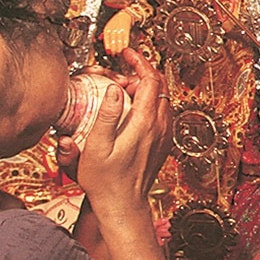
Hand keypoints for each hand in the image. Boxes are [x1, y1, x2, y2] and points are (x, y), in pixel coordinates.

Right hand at [54, 48, 170, 222]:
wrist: (123, 205)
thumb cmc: (106, 181)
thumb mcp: (96, 147)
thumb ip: (105, 115)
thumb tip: (113, 89)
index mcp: (144, 122)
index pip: (151, 80)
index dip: (140, 61)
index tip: (127, 53)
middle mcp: (159, 126)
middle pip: (160, 86)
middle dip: (143, 71)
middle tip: (122, 71)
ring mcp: (163, 135)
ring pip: (163, 99)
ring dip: (147, 87)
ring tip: (124, 89)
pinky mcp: (162, 144)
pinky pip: (162, 113)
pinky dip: (150, 102)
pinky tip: (133, 109)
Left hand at [101, 11, 134, 54]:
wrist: (125, 15)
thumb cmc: (116, 21)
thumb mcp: (108, 25)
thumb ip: (104, 33)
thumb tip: (99, 38)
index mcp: (107, 29)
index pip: (106, 39)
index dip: (107, 47)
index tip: (108, 52)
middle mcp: (113, 29)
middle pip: (113, 42)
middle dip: (113, 50)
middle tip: (114, 55)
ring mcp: (119, 30)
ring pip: (119, 42)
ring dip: (119, 49)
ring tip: (119, 53)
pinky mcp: (126, 30)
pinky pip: (125, 39)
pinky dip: (125, 45)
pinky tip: (124, 49)